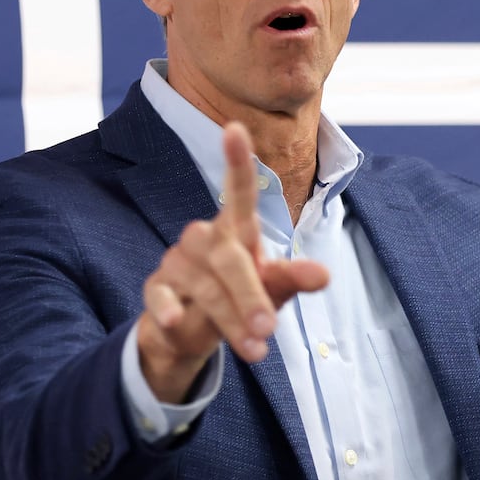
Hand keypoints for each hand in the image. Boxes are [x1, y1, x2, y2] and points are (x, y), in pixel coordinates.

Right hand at [136, 122, 328, 401]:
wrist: (192, 333)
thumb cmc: (240, 298)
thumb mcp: (271, 290)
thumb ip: (292, 280)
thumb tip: (323, 275)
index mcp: (236, 230)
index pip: (239, 191)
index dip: (237, 161)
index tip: (235, 128)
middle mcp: (205, 237)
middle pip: (228, 256)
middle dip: (250, 294)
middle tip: (269, 328)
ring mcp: (177, 261)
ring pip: (202, 284)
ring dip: (228, 317)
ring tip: (255, 350)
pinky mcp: (156, 286)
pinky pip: (159, 294)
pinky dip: (168, 308)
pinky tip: (176, 323)